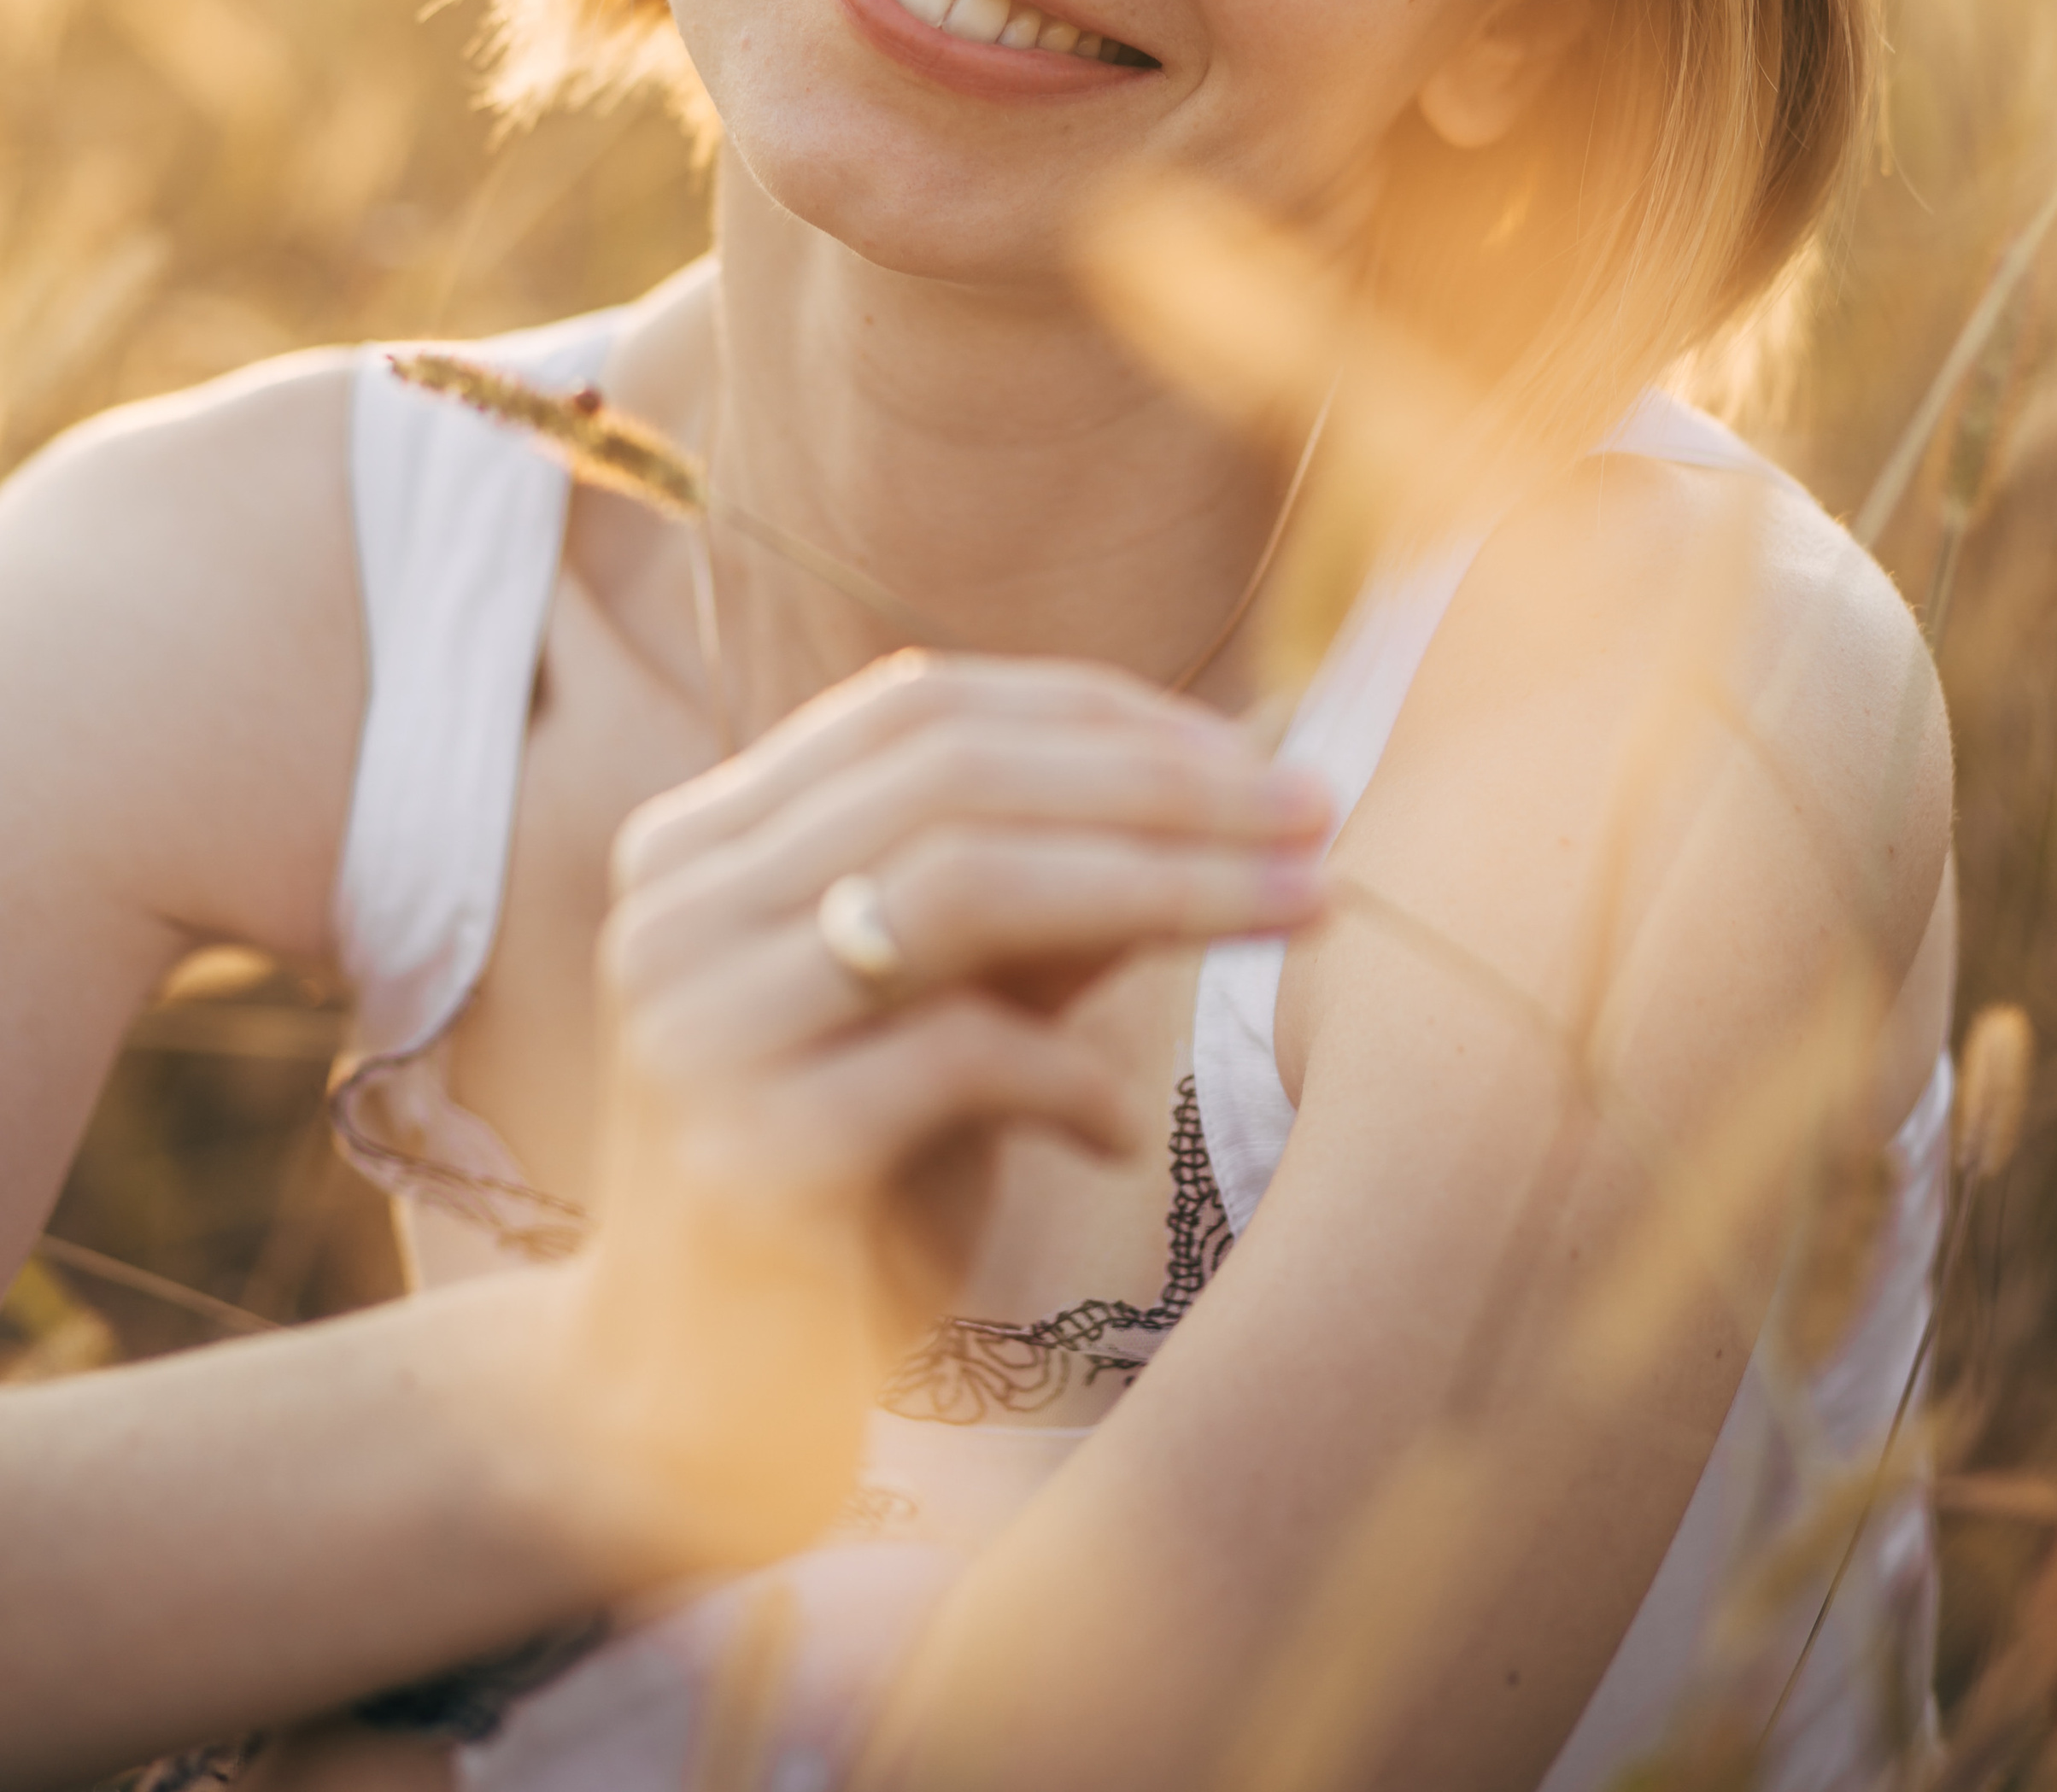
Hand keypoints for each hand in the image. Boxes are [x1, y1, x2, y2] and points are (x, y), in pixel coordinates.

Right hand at [557, 654, 1330, 1561]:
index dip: (1096, 711)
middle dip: (1158, 781)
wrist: (686, 1417)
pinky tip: (1119, 1130)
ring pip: (961, 883)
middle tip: (1313, 812)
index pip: (916, 707)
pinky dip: (1073, 1075)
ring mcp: (695, 1028)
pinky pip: (954, 1056)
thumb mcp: (942, 1014)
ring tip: (1293, 911)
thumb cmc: (845, 1194)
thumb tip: (1219, 789)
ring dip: (1161, 882)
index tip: (1248, 754)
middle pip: (951, 772)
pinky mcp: (745, 1158)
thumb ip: (1036, 904)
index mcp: (704, 844)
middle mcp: (675, 910)